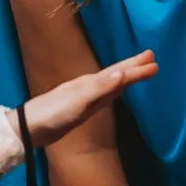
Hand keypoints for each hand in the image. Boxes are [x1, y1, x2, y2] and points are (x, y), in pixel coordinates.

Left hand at [20, 49, 159, 148]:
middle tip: (152, 57)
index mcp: (90, 83)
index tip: (154, 62)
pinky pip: (106, 96)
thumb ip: (100, 88)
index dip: (136, 69)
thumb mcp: (79, 101)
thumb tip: (123, 72)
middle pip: (116, 74)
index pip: (118, 73)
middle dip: (133, 66)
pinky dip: (116, 90)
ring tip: (141, 69)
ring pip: (112, 83)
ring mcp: (86, 98)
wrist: (31, 128)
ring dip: (127, 76)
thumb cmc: (54, 113)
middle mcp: (89, 87)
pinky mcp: (83, 110)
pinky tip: (118, 90)